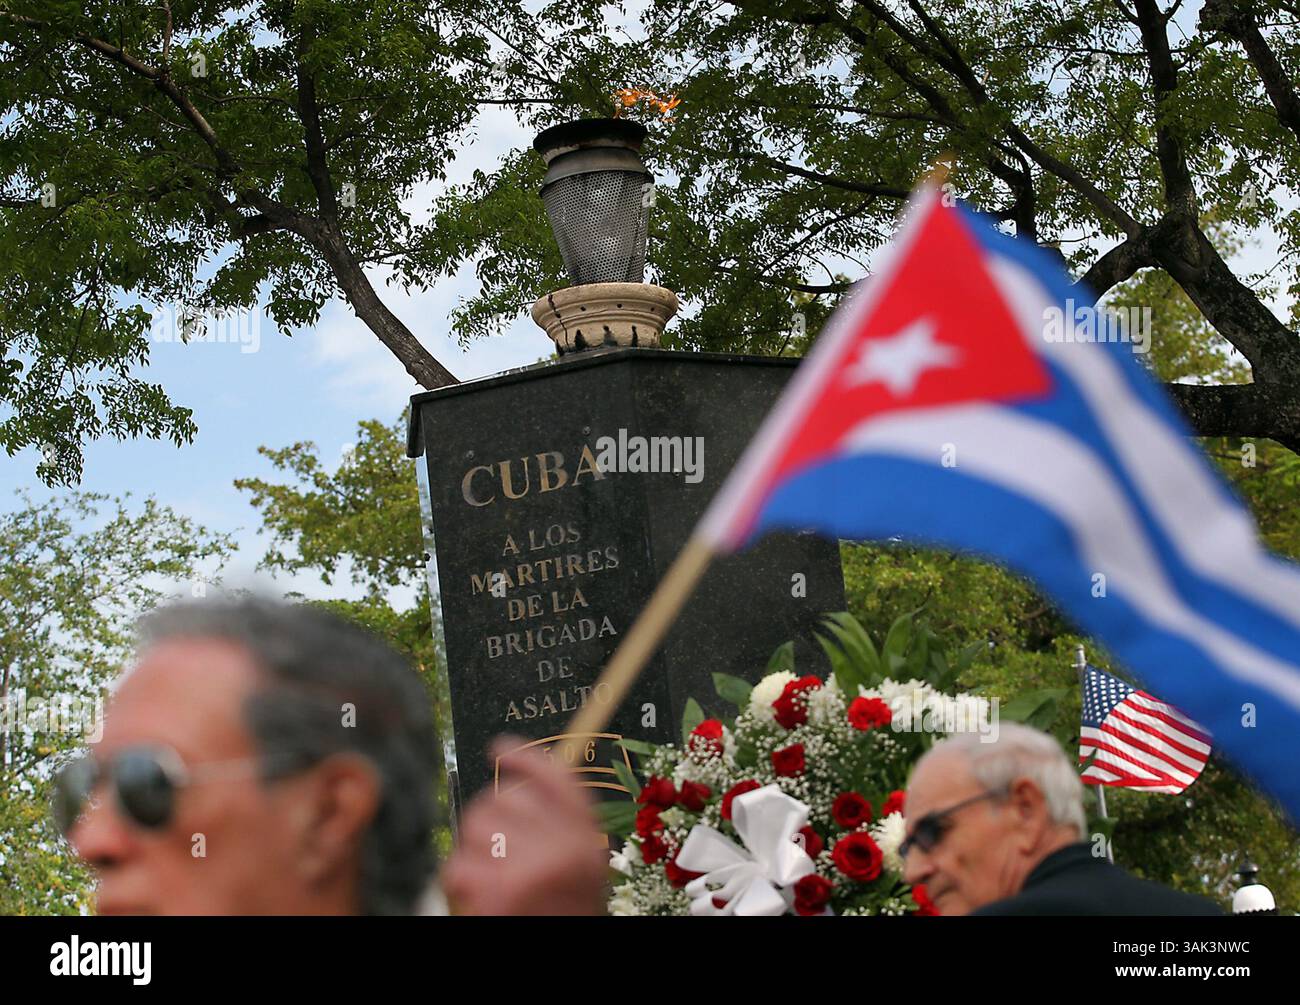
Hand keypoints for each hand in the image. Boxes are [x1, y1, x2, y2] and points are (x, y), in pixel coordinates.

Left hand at [441, 737, 608, 914]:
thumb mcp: (576, 865)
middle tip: (497, 851)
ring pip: (475, 827)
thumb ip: (558, 827)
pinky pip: (457, 866)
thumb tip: (514, 787)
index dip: (525, 758)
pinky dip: (459, 882)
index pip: (557, 778)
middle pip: (504, 798)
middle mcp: (566, 846)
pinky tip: (479, 897)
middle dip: (488, 820)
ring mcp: (533, 868)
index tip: (498, 748)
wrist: (566, 962)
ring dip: (472, 851)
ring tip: (490, 877)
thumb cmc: (560, 910)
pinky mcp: (500, 892)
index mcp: (587, 837)